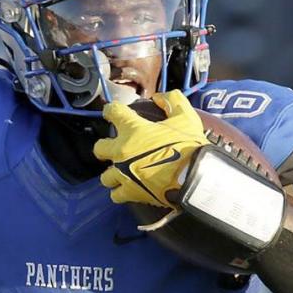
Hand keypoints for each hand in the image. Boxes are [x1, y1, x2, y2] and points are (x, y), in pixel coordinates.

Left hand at [93, 90, 206, 207]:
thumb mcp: (185, 116)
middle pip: (99, 148)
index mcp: (132, 129)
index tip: (111, 112)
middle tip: (115, 148)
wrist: (193, 177)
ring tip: (121, 173)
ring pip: (105, 176)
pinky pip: (116, 195)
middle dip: (104, 147)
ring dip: (112, 173)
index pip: (113, 112)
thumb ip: (172, 101)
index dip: (111, 110)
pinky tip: (126, 189)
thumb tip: (160, 97)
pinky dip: (120, 193)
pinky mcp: (130, 192)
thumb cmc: (188, 146)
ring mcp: (123, 174)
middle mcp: (121, 151)